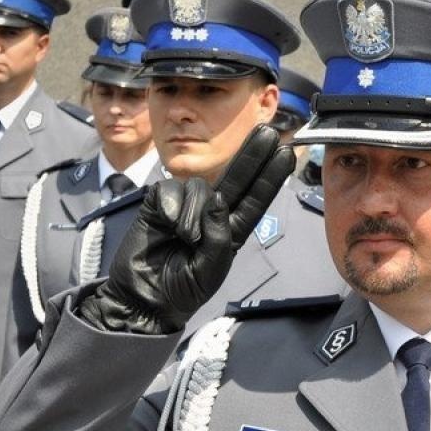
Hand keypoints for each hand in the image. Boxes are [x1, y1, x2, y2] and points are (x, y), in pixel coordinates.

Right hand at [81, 124, 293, 334]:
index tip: (286, 154)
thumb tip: (218, 198)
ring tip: (183, 239)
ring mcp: (185, 206)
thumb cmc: (181, 289)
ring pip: (199, 187)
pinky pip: (171, 190)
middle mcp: (211, 213)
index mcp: (229, 231)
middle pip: (236, 178)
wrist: (144, 298)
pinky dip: (171, 207)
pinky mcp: (159, 203)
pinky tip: (166, 225)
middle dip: (252, 155)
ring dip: (194, 213)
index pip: (254, 200)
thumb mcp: (210, 270)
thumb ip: (219, 237)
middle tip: (268, 132)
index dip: (269, 178)